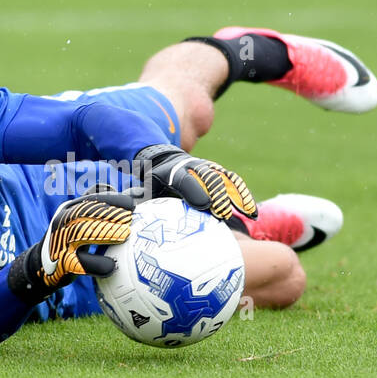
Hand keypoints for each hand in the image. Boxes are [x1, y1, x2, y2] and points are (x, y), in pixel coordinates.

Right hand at [7, 191, 135, 301]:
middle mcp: (62, 223)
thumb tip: (135, 195)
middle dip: (109, 213)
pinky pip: (80, 263)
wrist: (40, 265)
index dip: (111, 200)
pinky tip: (111, 266)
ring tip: (125, 235)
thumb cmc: (70, 241)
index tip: (131, 204)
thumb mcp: (79, 222)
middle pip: (86, 214)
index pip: (91, 200)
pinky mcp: (61, 263)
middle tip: (130, 219)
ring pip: (82, 234)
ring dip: (105, 233)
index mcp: (68, 210)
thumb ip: (102, 211)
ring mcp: (60, 242)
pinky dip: (97, 265)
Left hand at [136, 144, 257, 220]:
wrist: (165, 162)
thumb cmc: (153, 185)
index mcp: (173, 172)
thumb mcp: (144, 190)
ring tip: (248, 214)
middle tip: (225, 214)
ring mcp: (209, 170)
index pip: (185, 180)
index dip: (195, 190)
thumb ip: (137, 201)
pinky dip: (244, 196)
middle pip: (209, 178)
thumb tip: (124, 215)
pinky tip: (252, 213)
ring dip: (237, 196)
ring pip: (225, 180)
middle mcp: (194, 168)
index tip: (204, 205)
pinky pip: (234, 184)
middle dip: (219, 195)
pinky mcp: (219, 176)